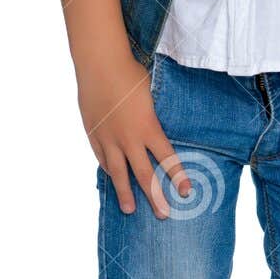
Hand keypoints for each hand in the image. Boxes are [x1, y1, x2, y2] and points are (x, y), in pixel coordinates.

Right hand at [77, 51, 190, 218]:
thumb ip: (153, 118)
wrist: (100, 64)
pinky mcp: (93, 135)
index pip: (167, 159)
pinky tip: (113, 179)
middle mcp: (129, 139)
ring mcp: (109, 139)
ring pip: (118, 173)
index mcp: (148, 127)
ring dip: (125, 193)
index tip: (185, 192)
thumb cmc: (131, 74)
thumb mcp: (151, 96)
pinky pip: (103, 159)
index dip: (178, 177)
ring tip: (130, 210)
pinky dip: (109, 170)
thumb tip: (157, 129)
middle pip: (144, 175)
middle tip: (163, 215)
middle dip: (155, 197)